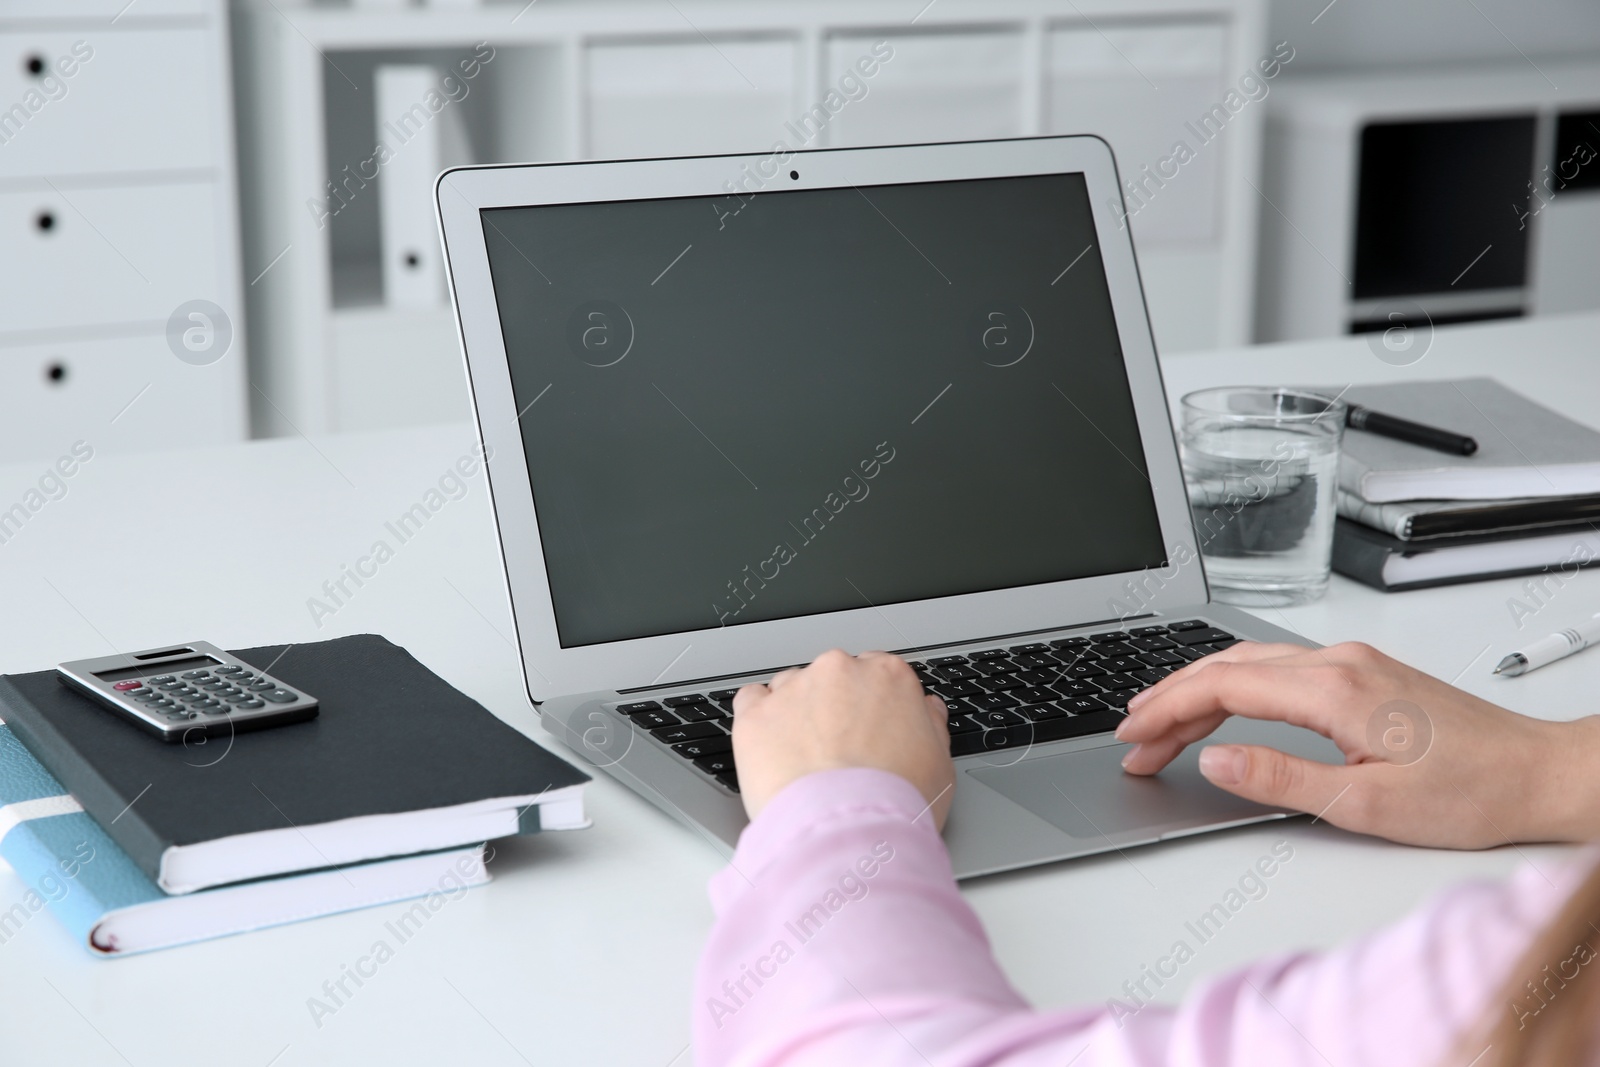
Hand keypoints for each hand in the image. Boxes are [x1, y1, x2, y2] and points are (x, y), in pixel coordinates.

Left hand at [731, 650, 954, 828]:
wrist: (847, 831)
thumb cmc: (896, 803)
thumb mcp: (939, 764)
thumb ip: (930, 726)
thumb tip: (926, 710)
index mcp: (888, 676)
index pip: (876, 673)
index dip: (871, 706)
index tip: (866, 730)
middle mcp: (839, 671)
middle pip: (832, 678)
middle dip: (832, 708)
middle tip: (838, 753)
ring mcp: (794, 689)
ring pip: (791, 688)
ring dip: (796, 714)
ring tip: (804, 760)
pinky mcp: (756, 714)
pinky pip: (751, 701)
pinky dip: (759, 719)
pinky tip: (772, 748)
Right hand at [1116, 640, 1599, 847]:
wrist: (1540, 773)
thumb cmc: (1471, 792)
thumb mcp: (1368, 805)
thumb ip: (1283, 778)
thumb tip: (1216, 760)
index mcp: (1334, 689)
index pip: (1222, 685)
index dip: (1167, 710)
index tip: (1132, 738)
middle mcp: (1339, 662)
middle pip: (1226, 665)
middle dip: (1168, 700)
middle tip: (1131, 739)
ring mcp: (1352, 661)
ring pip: (1248, 661)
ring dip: (1196, 688)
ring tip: (1159, 723)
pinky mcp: (1363, 671)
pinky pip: (1276, 666)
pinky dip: (1232, 684)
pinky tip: (1220, 704)